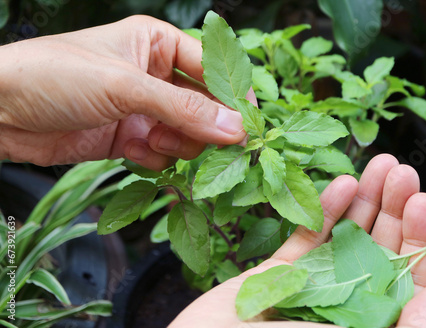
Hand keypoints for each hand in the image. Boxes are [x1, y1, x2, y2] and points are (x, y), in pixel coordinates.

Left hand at [0, 15, 253, 170]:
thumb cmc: (55, 75)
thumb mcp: (126, 86)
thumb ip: (184, 110)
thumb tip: (236, 129)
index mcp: (157, 44)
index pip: (211, 67)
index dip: (233, 93)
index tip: (249, 122)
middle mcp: (154, 76)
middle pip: (204, 106)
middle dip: (206, 126)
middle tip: (213, 144)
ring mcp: (142, 110)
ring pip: (186, 134)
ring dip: (177, 144)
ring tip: (151, 138)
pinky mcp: (129, 138)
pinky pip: (162, 154)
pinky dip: (154, 158)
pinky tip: (132, 150)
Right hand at [169, 154, 425, 327]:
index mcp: (368, 322)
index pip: (407, 278)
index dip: (419, 238)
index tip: (423, 201)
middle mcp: (345, 303)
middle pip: (377, 249)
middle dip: (392, 207)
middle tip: (400, 169)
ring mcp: (312, 286)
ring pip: (344, 237)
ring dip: (363, 200)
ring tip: (377, 164)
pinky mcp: (278, 275)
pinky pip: (305, 239)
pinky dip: (322, 212)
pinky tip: (340, 184)